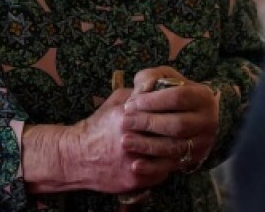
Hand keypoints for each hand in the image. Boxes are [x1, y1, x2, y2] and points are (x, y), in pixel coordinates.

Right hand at [22, 90, 169, 196]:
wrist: (76, 156)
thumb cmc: (98, 126)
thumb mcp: (114, 102)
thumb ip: (137, 93)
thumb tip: (159, 85)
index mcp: (128, 116)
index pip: (163, 111)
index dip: (176, 111)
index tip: (182, 110)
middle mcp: (131, 139)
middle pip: (169, 134)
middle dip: (180, 131)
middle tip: (188, 127)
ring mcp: (133, 161)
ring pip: (169, 156)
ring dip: (177, 150)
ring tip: (181, 143)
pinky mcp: (133, 179)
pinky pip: (161, 173)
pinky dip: (166, 166)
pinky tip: (166, 159)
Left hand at [121, 68, 219, 172]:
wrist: (194, 117)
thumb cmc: (173, 93)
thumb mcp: (165, 78)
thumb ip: (151, 77)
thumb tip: (141, 90)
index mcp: (203, 97)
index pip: (178, 97)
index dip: (153, 101)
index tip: (131, 104)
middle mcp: (207, 120)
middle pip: (177, 124)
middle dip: (148, 123)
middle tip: (125, 122)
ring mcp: (202, 142)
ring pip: (174, 147)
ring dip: (147, 146)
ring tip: (125, 141)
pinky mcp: (193, 160)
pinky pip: (171, 166)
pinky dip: (152, 167)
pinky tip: (135, 165)